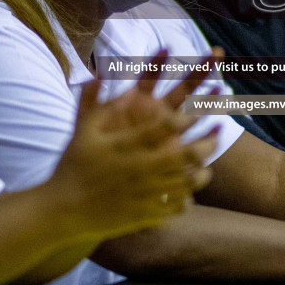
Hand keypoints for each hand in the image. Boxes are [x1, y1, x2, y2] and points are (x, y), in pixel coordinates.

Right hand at [51, 51, 219, 240]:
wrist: (63, 211)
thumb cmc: (73, 166)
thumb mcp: (81, 130)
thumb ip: (92, 99)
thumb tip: (97, 70)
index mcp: (130, 145)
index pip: (169, 126)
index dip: (190, 115)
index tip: (201, 108)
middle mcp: (143, 168)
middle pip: (188, 153)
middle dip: (208, 140)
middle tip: (220, 129)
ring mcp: (148, 193)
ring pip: (187, 181)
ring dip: (203, 169)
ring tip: (209, 163)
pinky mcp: (147, 214)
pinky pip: (177, 205)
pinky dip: (187, 198)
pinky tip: (190, 193)